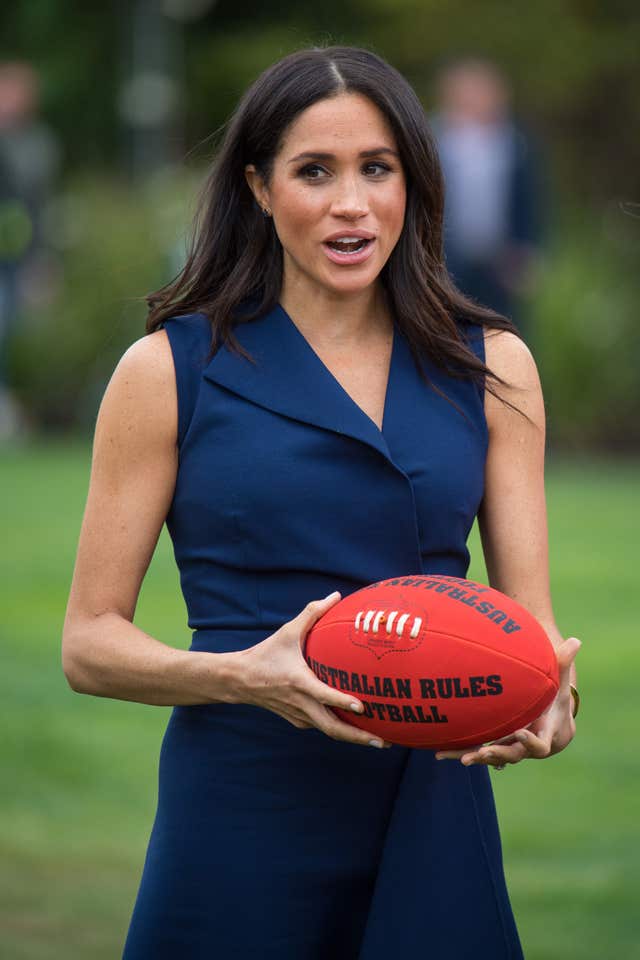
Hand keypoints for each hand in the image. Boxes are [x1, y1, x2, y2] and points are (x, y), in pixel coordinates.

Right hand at [229, 592, 391, 748]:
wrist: (239, 681)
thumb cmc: (266, 653)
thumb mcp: (288, 631)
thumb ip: (312, 613)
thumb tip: (336, 595)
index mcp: (298, 681)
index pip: (322, 695)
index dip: (341, 701)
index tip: (362, 707)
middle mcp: (300, 703)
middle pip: (332, 728)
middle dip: (358, 737)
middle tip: (383, 742)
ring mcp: (298, 715)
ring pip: (329, 731)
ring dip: (353, 738)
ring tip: (379, 741)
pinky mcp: (297, 720)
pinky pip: (322, 727)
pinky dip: (340, 730)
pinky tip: (357, 729)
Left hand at [435, 636, 580, 768]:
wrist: (549, 719)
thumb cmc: (553, 696)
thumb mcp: (559, 680)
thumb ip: (563, 663)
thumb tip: (576, 640)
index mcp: (543, 734)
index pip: (539, 745)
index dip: (531, 741)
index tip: (520, 731)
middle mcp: (523, 745)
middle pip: (511, 755)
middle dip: (498, 754)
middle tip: (484, 752)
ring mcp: (506, 746)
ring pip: (490, 757)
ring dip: (475, 756)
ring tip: (461, 758)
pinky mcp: (491, 743)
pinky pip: (474, 750)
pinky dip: (458, 752)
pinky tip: (438, 754)